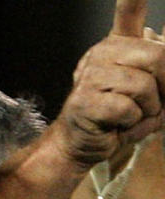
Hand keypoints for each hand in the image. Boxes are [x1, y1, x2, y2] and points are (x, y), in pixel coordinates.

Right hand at [52, 0, 164, 171]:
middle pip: (158, 56)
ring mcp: (91, 75)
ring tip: (130, 116)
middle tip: (151, 103)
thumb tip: (161, 39)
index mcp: (120, 44)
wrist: (84, 143)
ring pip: (144, 86)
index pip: (128, 10)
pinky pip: (128, 108)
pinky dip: (131, 123)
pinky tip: (116, 125)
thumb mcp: (153, 88)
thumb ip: (164, 67)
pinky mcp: (85, 101)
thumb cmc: (122, 116)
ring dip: (147, 109)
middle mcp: (104, 53)